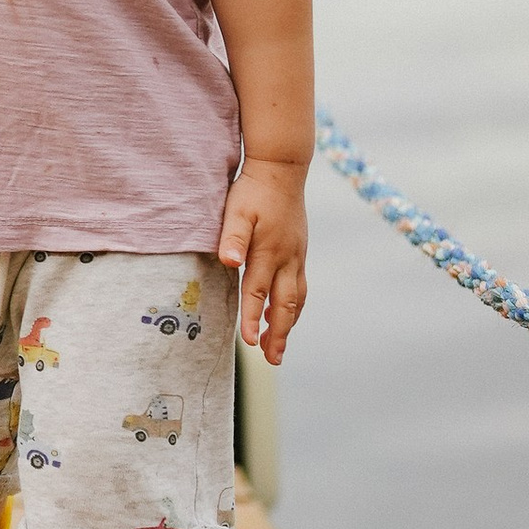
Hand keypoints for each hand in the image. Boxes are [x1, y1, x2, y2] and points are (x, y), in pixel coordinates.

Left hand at [219, 157, 307, 360]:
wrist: (282, 169)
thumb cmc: (253, 191)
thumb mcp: (236, 210)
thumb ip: (231, 237)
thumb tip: (227, 261)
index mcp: (268, 252)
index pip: (257, 293)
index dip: (253, 319)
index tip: (249, 343)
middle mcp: (288, 258)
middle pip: (285, 305)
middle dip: (279, 335)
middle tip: (272, 360)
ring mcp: (297, 256)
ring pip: (297, 299)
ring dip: (288, 325)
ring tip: (279, 348)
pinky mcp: (299, 252)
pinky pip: (300, 287)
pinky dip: (294, 306)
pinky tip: (286, 315)